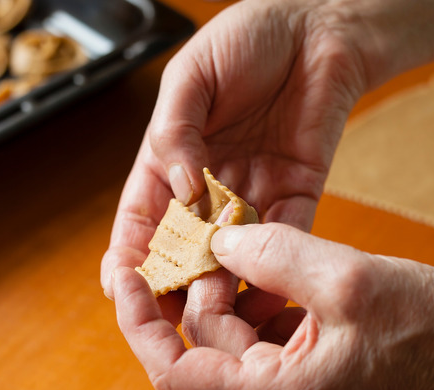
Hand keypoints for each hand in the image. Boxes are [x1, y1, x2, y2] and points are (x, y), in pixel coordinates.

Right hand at [101, 0, 367, 295]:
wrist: (316, 26)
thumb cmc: (245, 38)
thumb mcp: (192, 76)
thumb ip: (176, 131)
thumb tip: (182, 189)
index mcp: (170, 159)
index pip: (142, 217)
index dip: (128, 253)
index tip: (118, 285)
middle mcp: (208, 186)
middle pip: (183, 248)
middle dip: (173, 284)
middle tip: (168, 316)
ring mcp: (251, 193)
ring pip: (231, 254)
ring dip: (222, 285)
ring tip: (214, 311)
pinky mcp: (297, 192)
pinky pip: (286, 238)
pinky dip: (274, 267)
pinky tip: (264, 292)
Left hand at [112, 223, 433, 389]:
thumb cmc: (433, 329)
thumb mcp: (344, 279)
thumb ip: (272, 253)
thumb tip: (220, 237)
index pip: (173, 371)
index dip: (140, 323)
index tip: (130, 276)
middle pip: (204, 342)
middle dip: (202, 285)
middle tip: (211, 232)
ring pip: (234, 334)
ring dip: (233, 287)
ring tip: (247, 240)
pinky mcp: (310, 372)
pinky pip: (265, 333)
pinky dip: (262, 296)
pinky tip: (275, 261)